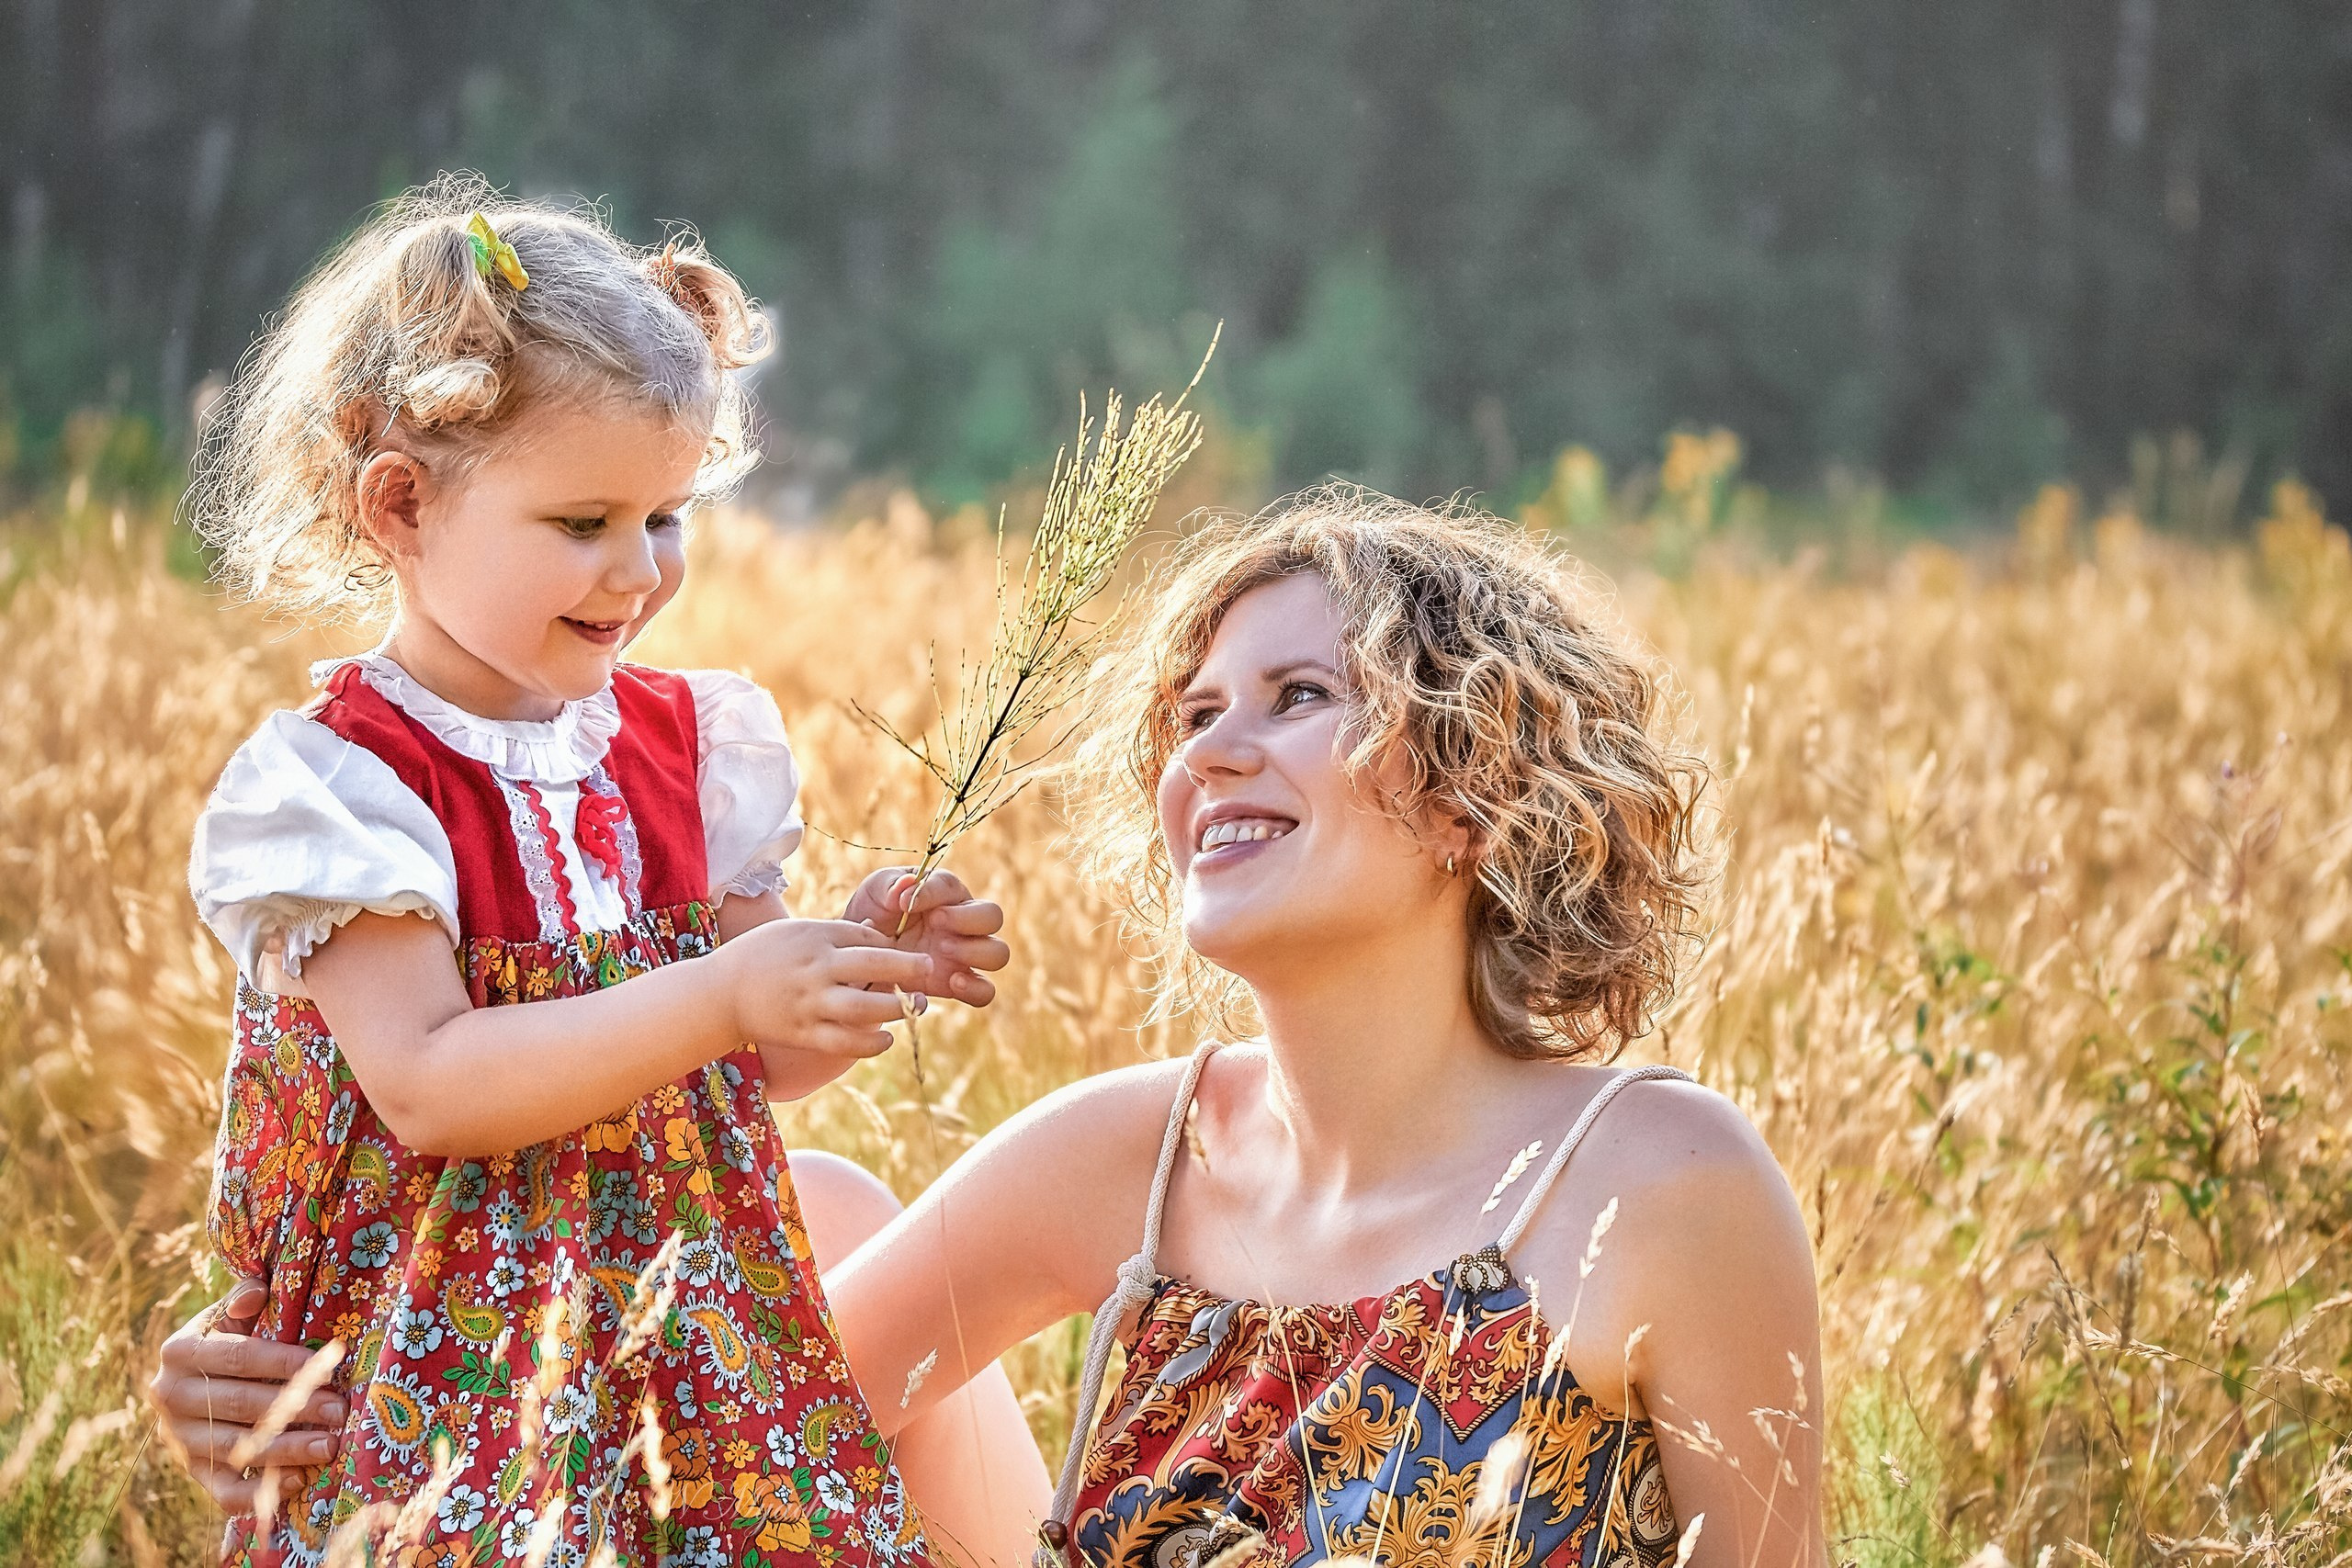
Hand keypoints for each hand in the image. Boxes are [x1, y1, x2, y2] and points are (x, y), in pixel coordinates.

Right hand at [147, 1278, 344, 1514]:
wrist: (193, 1380)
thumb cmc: (227, 1337)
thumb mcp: (228, 1314)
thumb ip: (243, 1300)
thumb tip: (255, 1293)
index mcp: (180, 1352)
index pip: (237, 1358)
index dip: (283, 1363)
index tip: (328, 1366)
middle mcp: (170, 1397)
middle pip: (238, 1405)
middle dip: (293, 1408)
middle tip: (338, 1411)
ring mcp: (178, 1438)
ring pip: (234, 1448)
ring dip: (285, 1450)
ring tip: (329, 1446)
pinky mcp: (190, 1471)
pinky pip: (221, 1489)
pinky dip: (256, 1492)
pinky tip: (296, 1483)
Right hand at [719, 916, 936, 1061]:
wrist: (718, 994)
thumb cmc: (763, 956)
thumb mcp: (796, 931)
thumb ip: (836, 934)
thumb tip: (879, 938)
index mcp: (815, 938)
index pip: (869, 938)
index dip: (894, 947)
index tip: (908, 954)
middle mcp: (816, 969)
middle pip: (876, 965)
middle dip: (911, 969)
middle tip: (930, 970)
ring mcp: (810, 1003)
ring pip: (865, 1008)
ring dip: (897, 1008)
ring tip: (916, 1007)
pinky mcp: (803, 1033)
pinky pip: (845, 1042)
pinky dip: (872, 1043)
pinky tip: (887, 1039)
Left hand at [844, 869, 1009, 1008]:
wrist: (858, 957)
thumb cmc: (871, 915)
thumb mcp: (875, 892)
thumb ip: (890, 884)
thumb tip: (909, 885)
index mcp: (943, 894)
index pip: (951, 887)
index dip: (932, 892)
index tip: (903, 902)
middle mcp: (962, 923)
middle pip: (992, 915)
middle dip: (967, 918)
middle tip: (935, 922)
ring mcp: (963, 955)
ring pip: (998, 952)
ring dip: (976, 950)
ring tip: (943, 949)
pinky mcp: (956, 984)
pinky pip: (985, 991)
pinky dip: (976, 988)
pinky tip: (953, 982)